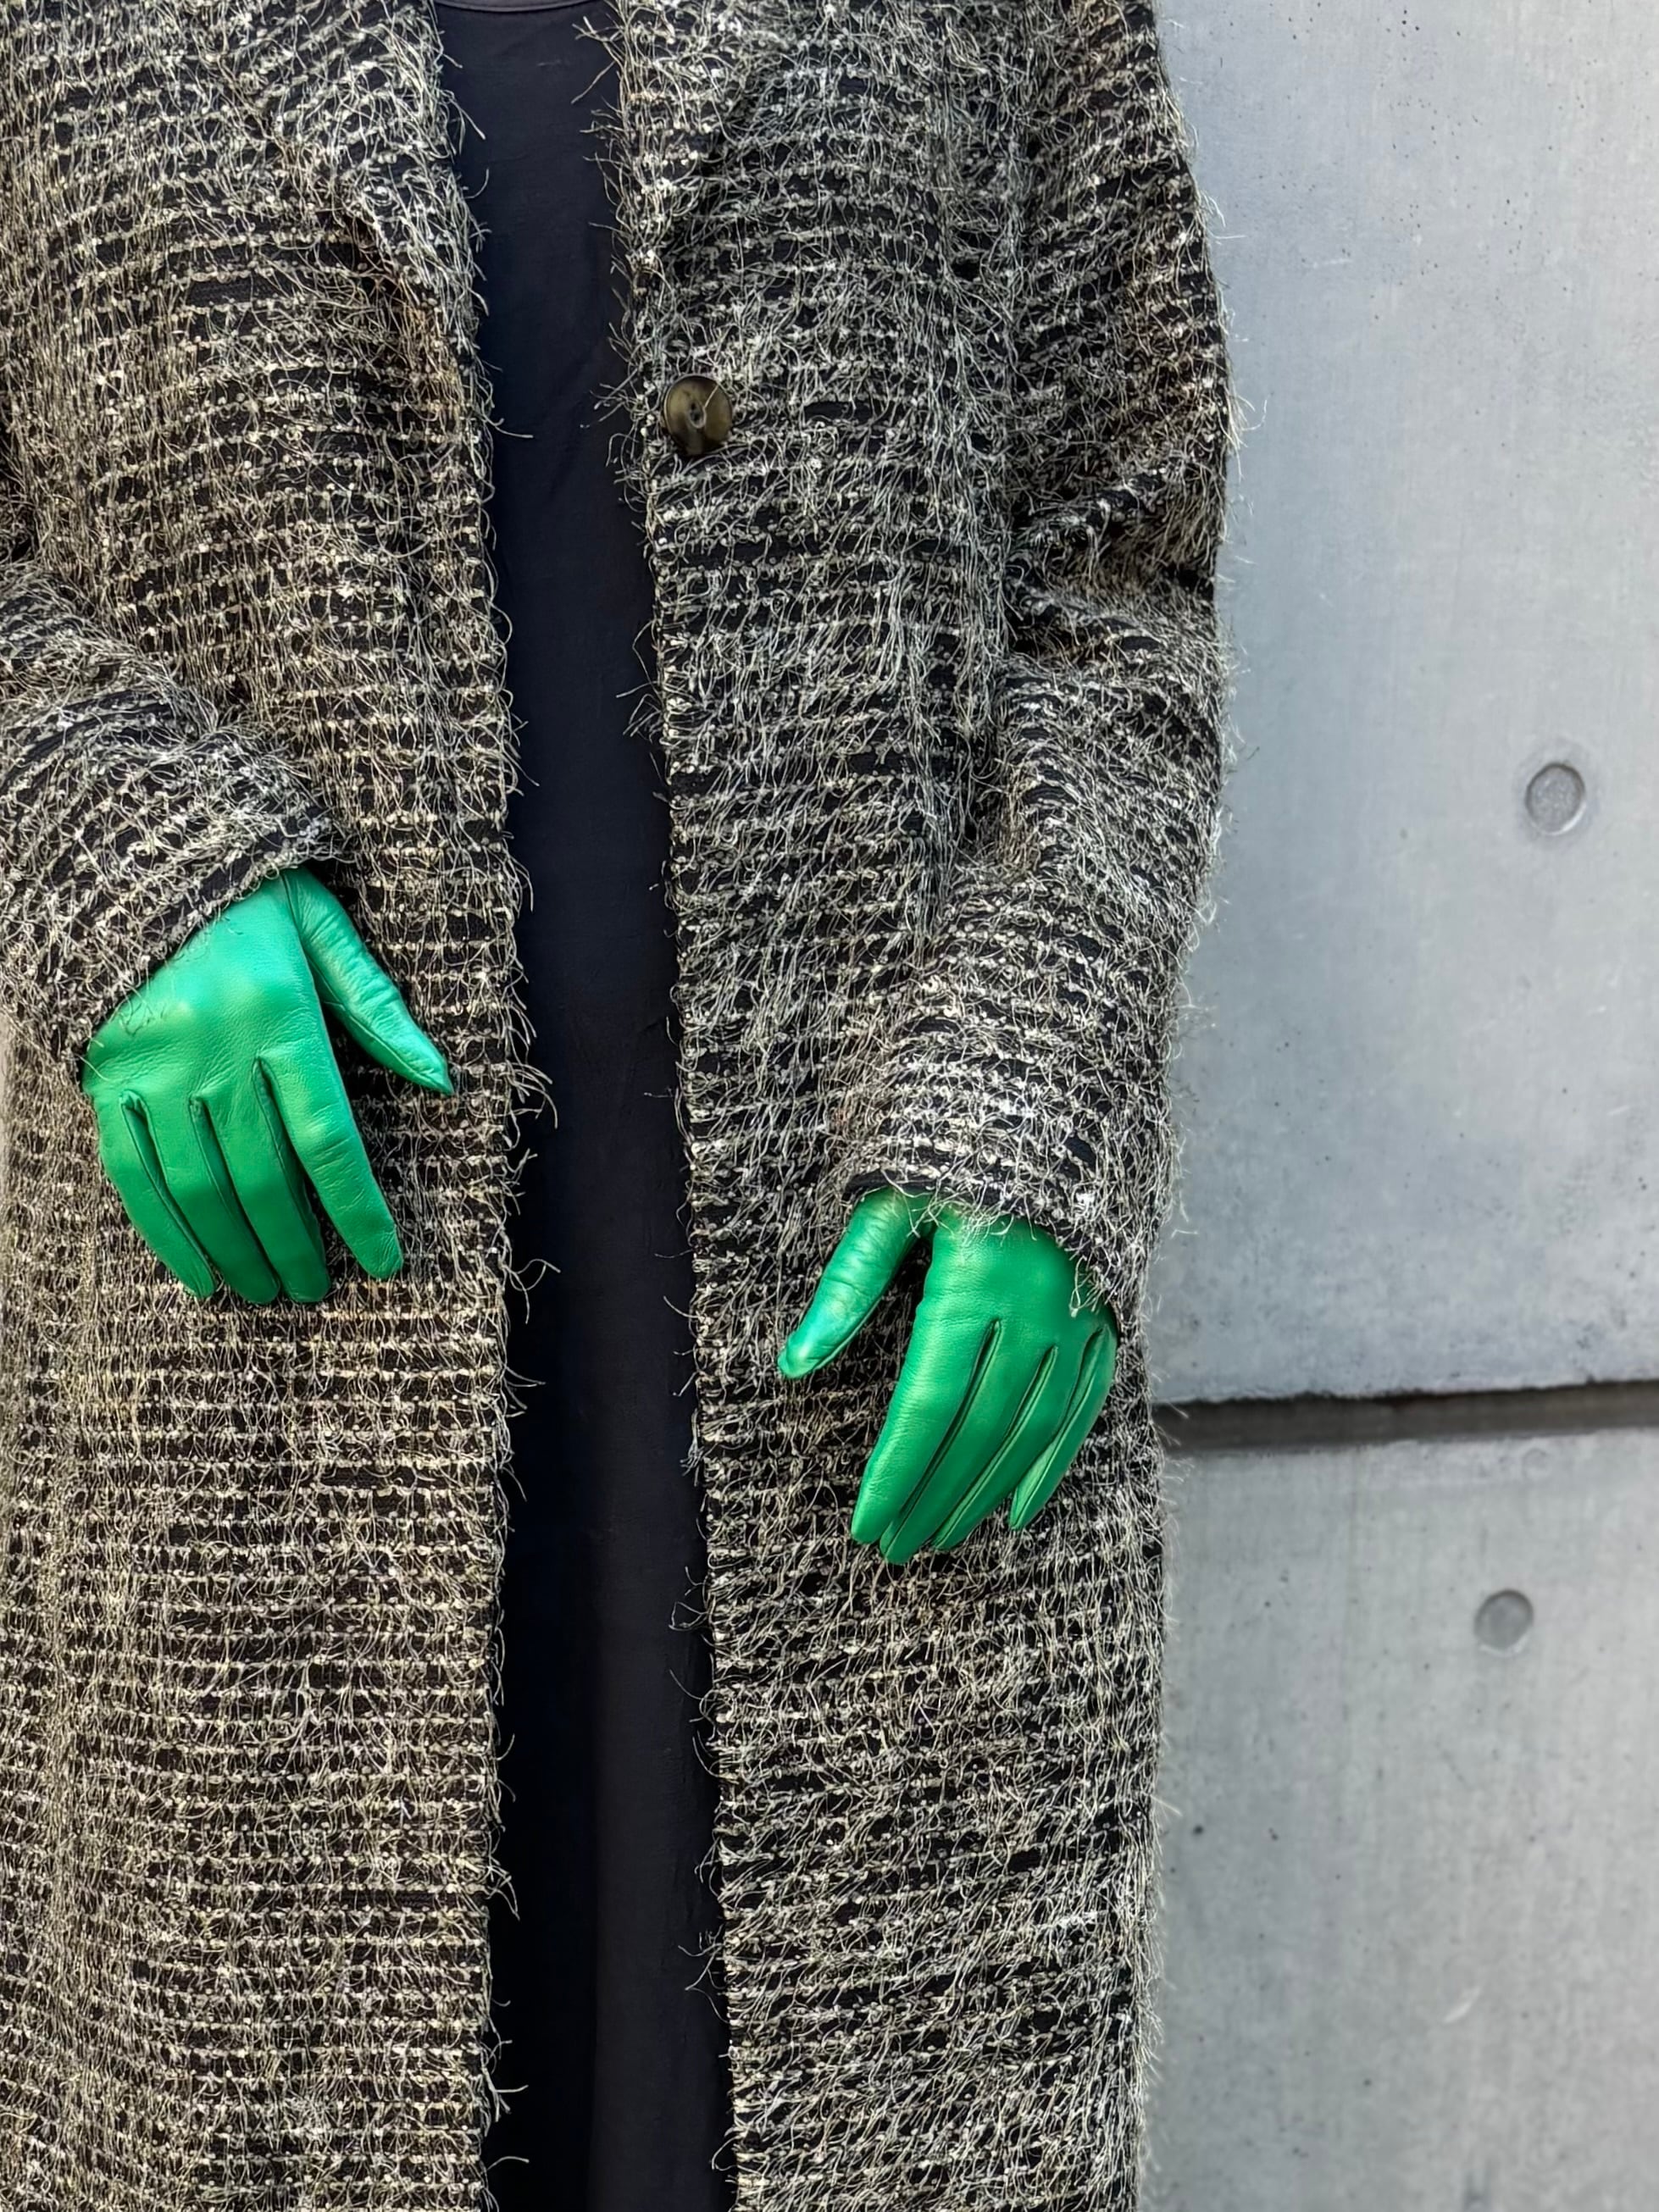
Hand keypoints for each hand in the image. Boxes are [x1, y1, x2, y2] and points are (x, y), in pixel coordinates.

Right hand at [79, 867, 451, 1303]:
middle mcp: (213, 1049)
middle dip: (295, 1246)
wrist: (130, 859)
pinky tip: (198, 1274)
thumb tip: (441, 1079)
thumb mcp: (322, 931)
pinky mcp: (104, 1079)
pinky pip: (133, 1174)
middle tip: (315, 1290)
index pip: (328, 1139)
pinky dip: (166, 1234)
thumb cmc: (246, 900)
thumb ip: (378, 1008)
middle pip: (263, 1176)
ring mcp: (152, 1068)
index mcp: (278, 1014)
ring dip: (237, 1250)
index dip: (357, 1211)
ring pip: (200, 1186)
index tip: (383, 1261)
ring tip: (266, 1289)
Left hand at [778, 1188, 1118, 1561]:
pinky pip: (1081, 1410)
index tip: (864, 1522)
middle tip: (894, 1547)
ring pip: (1029, 1431)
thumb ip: (846, 1288)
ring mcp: (1077, 1319)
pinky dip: (1051, 1467)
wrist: (1053, 1107)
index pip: (925, 1405)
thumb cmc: (950, 1154)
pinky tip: (1017, 1512)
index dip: (895, 1472)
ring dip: (981, 1495)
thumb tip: (794, 1365)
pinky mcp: (1107, 1321)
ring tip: (940, 1537)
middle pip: (975, 1431)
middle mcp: (1033, 1309)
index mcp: (972, 1282)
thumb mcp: (888, 1207)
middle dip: (930, 1497)